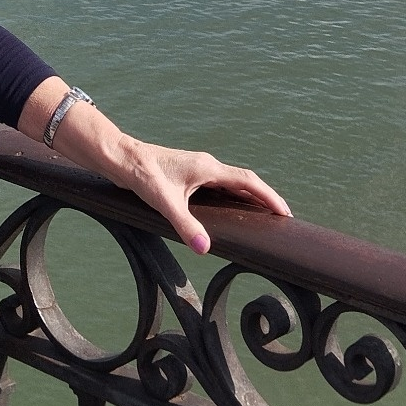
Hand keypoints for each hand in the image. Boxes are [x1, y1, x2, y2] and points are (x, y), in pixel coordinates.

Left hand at [107, 138, 289, 253]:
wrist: (121, 157)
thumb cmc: (142, 174)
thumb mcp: (164, 202)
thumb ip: (185, 225)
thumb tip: (204, 248)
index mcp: (207, 168)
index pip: (247, 181)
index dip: (268, 196)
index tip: (284, 212)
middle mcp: (206, 165)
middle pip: (244, 181)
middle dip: (264, 198)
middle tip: (280, 217)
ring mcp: (198, 168)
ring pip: (231, 182)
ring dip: (248, 197)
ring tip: (262, 215)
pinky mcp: (188, 173)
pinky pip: (219, 184)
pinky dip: (231, 196)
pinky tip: (229, 209)